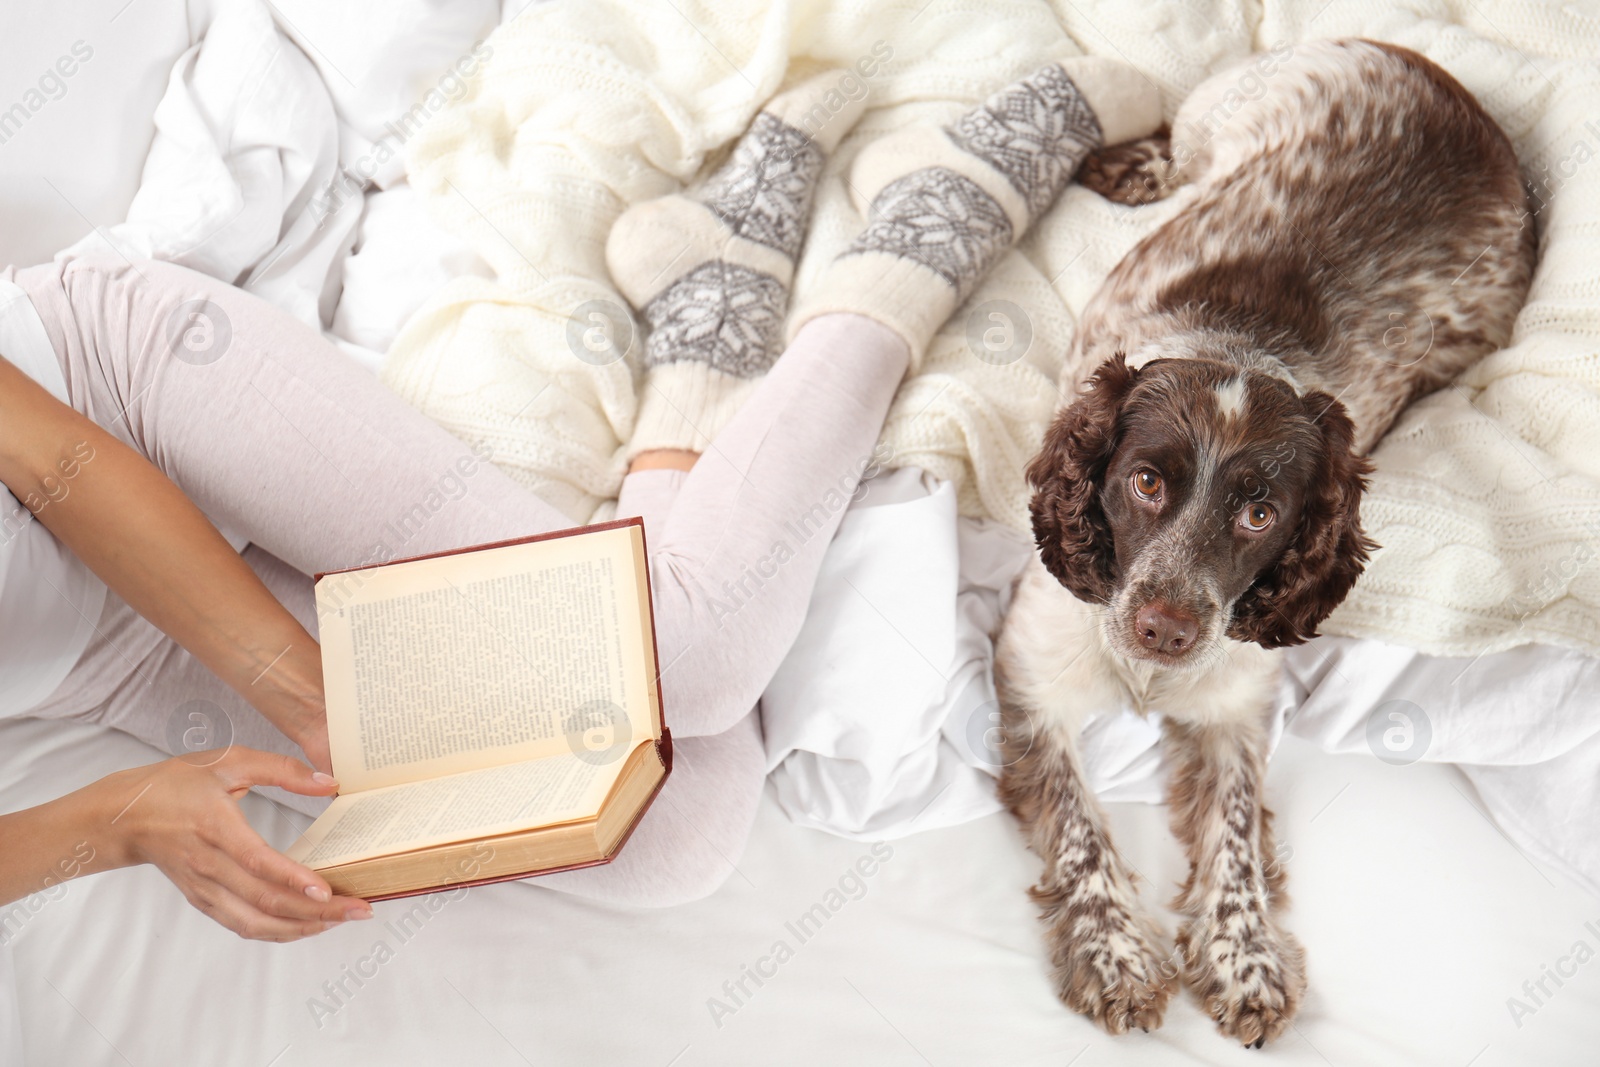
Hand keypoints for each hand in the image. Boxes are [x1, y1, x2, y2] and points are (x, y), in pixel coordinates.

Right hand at [99, 747, 369, 940]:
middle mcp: (208, 865)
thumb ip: (280, 769)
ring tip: (341, 920)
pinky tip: (307, 925)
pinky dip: (277, 931)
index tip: (326, 890)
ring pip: (255, 922)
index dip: (292, 879)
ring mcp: (204, 888)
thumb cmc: (176, 784)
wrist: (123, 817)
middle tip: (359, 910)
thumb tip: (328, 782)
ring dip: (301, 928)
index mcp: (214, 827)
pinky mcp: (202, 900)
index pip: (257, 861)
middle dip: (316, 911)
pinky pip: (243, 925)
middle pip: (264, 900)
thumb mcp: (227, 760)